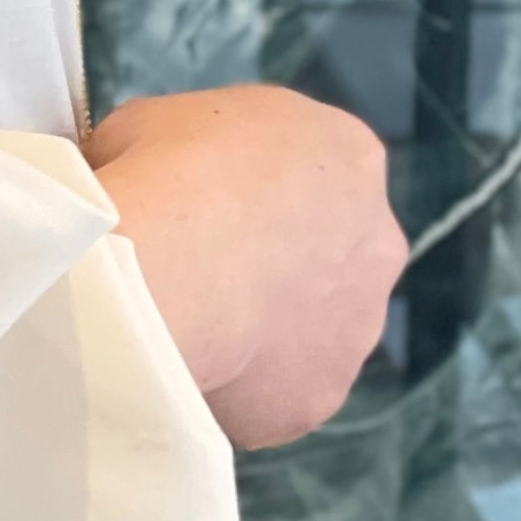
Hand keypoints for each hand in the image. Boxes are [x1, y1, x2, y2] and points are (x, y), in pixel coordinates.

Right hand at [82, 87, 406, 449]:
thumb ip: (174, 151)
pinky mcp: (318, 396)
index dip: (250, 194)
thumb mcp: (153, 123)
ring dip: (259, 334)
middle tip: (197, 274)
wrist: (168, 268)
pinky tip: (181, 374)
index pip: (309, 176)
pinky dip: (234, 391)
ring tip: (183, 329)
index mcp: (347, 158)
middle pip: (324, 258)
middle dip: (270, 268)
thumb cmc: (162, 172)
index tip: (201, 208)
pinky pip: (273, 395)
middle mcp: (377, 243)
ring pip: (307, 334)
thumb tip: (142, 176)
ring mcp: (358, 327)